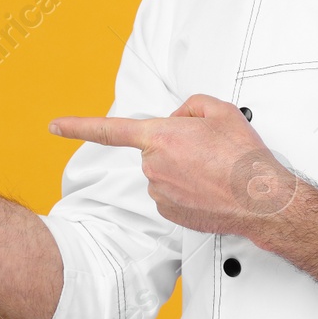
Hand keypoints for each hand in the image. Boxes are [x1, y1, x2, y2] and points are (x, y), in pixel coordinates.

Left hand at [48, 93, 298, 236]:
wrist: (262, 199)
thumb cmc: (243, 157)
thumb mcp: (220, 111)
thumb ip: (190, 106)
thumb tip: (178, 119)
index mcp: (161, 136)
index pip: (109, 130)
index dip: (78, 126)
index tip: (55, 126)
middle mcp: (153, 165)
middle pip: (153, 149)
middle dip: (175, 146)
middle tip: (208, 151)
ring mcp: (159, 192)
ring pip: (163, 172)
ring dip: (182, 169)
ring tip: (213, 172)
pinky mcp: (169, 212)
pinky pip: (170, 193)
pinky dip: (187, 190)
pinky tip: (208, 190)